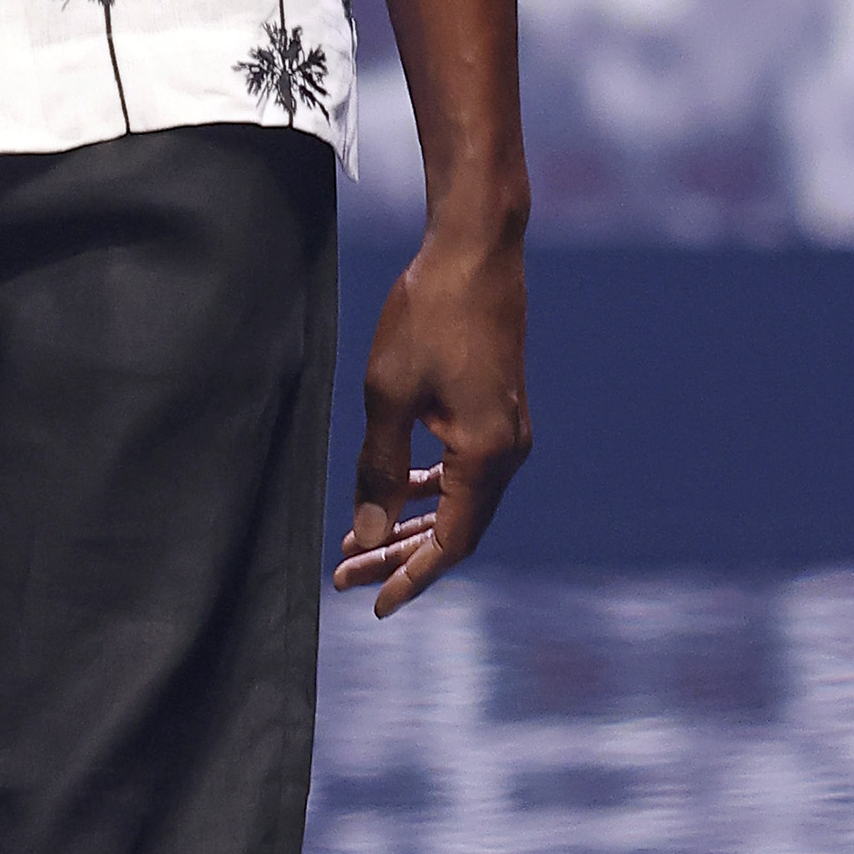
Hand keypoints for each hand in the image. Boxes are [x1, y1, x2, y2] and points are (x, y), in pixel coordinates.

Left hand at [335, 221, 528, 615]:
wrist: (475, 250)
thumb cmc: (429, 316)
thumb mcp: (388, 396)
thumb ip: (377, 471)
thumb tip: (367, 537)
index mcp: (487, 455)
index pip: (451, 543)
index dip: (411, 578)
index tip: (373, 603)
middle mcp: (508, 451)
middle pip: (455, 529)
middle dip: (400, 556)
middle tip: (346, 575)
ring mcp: (507, 431)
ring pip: (458, 500)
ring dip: (410, 522)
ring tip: (358, 540)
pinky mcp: (497, 412)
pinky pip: (463, 470)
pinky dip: (426, 487)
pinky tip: (391, 489)